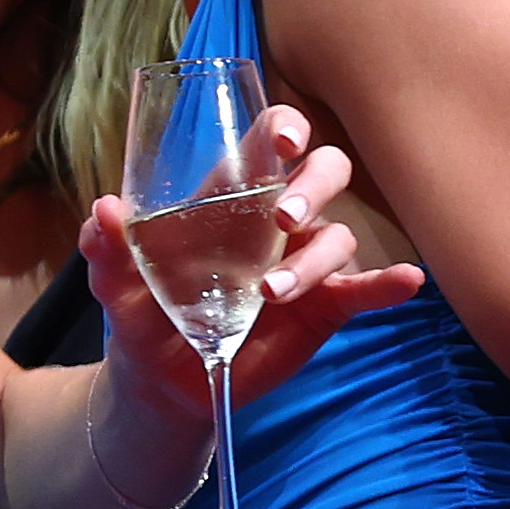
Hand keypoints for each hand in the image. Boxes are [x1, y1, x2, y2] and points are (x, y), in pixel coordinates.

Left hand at [76, 103, 426, 439]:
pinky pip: (365, 289)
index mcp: (231, 197)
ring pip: (340, 236)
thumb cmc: (143, 313)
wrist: (163, 379)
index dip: (285, 128)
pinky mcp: (326, 307)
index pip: (271, 141)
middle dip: (313, 185)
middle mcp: (279, 220)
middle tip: (284, 217)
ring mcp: (307, 262)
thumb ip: (106, 249)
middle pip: (324, 173)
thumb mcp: (115, 284)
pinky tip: (406, 281)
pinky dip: (389, 283)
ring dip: (315, 260)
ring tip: (273, 293)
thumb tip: (103, 210)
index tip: (283, 140)